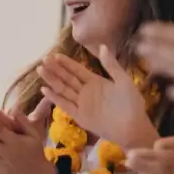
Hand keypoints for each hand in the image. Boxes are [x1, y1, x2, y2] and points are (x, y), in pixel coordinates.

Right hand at [39, 45, 156, 147]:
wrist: (133, 127)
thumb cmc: (131, 104)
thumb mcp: (123, 80)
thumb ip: (111, 65)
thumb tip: (102, 46)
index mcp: (96, 82)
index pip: (77, 70)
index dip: (66, 63)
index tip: (54, 55)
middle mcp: (86, 92)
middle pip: (67, 78)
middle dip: (55, 69)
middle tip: (43, 60)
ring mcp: (81, 104)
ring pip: (63, 89)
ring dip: (52, 80)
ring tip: (40, 70)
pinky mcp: (79, 116)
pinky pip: (65, 105)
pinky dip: (55, 98)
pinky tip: (44, 90)